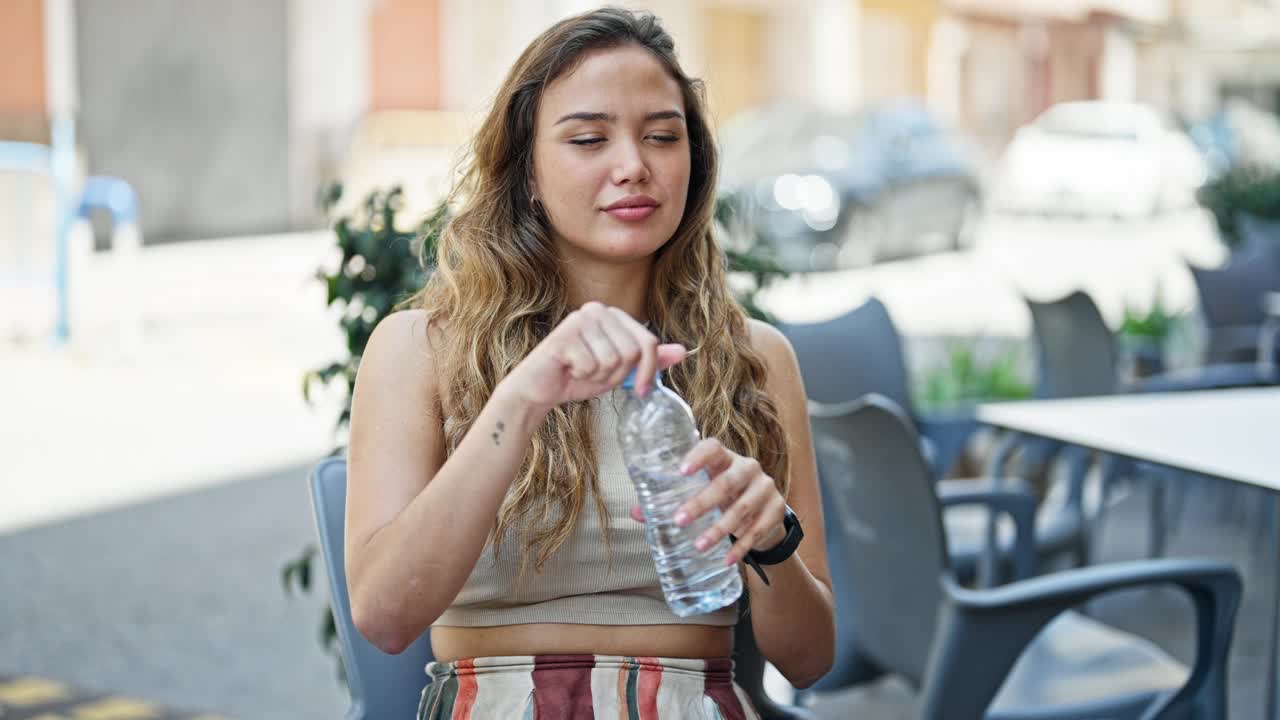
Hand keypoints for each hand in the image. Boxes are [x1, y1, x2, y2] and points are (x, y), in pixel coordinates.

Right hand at [500, 302, 685, 413]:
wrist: (539, 389)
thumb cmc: (578, 377)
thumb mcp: (621, 371)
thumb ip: (649, 360)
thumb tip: (683, 352)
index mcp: (613, 315)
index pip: (648, 342)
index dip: (648, 371)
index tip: (641, 390)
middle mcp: (597, 310)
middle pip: (632, 352)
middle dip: (617, 375)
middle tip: (594, 374)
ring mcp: (579, 320)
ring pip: (612, 359)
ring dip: (598, 376)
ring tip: (580, 370)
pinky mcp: (564, 335)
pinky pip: (591, 365)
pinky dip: (580, 376)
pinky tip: (568, 369)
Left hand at [629, 438, 786, 566]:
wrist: (765, 512)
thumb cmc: (724, 497)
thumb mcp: (702, 492)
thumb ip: (671, 499)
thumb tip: (636, 513)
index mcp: (725, 458)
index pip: (713, 447)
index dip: (698, 456)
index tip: (681, 471)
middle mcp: (748, 468)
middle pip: (726, 483)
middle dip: (702, 502)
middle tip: (679, 520)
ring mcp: (765, 488)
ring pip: (742, 509)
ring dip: (719, 530)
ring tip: (699, 546)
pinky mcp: (777, 510)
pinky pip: (757, 531)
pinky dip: (740, 547)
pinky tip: (726, 559)